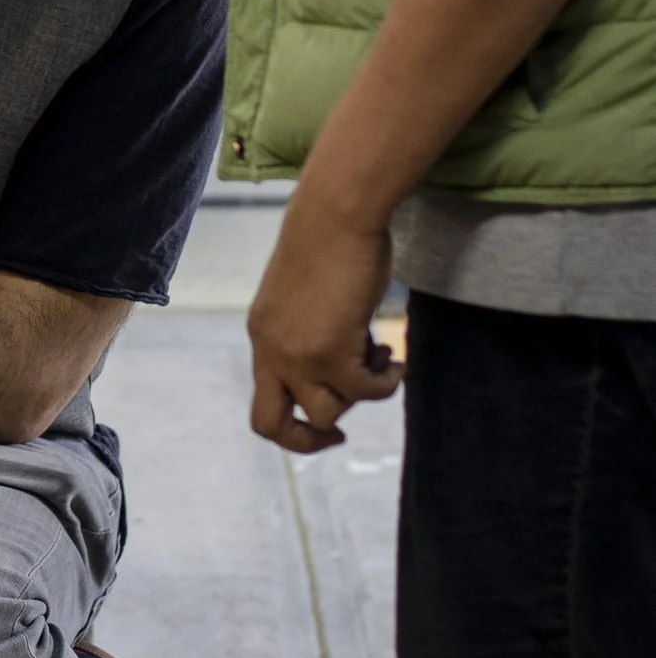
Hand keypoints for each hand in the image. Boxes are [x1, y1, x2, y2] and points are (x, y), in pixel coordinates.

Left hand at [245, 189, 406, 453]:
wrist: (334, 216)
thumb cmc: (328, 245)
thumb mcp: (305, 299)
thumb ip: (310, 333)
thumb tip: (346, 362)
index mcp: (262, 338)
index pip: (262, 403)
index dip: (290, 424)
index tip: (325, 421)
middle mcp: (271, 351)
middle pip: (271, 424)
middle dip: (307, 440)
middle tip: (342, 431)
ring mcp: (298, 354)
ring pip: (326, 412)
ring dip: (359, 397)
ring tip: (380, 360)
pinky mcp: (331, 350)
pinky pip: (365, 392)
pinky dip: (387, 383)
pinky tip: (395, 358)